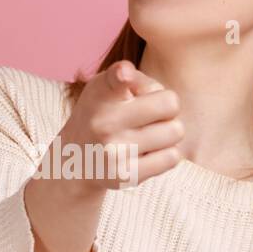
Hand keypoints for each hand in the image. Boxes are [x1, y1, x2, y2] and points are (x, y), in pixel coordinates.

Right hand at [50, 59, 183, 190]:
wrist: (76, 159)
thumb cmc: (101, 113)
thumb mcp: (106, 87)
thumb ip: (134, 78)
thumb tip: (155, 92)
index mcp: (101, 94)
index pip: (115, 79)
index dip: (123, 75)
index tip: (124, 75)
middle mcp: (104, 123)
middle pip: (170, 103)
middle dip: (168, 107)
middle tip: (152, 115)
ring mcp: (114, 152)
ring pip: (175, 132)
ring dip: (169, 132)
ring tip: (148, 133)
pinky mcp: (126, 176)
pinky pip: (172, 158)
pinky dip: (166, 154)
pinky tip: (148, 152)